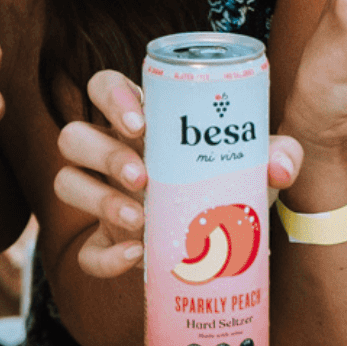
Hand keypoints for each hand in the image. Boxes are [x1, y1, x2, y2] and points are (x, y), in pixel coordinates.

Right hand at [55, 70, 301, 281]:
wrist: (230, 241)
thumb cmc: (231, 182)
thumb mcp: (256, 163)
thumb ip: (278, 154)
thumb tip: (280, 167)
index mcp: (141, 122)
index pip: (103, 88)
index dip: (111, 97)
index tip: (140, 123)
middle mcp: (112, 154)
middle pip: (74, 137)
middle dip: (103, 154)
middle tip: (143, 176)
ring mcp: (103, 198)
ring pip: (66, 183)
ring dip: (97, 199)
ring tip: (140, 218)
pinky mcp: (106, 243)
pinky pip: (87, 252)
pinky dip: (106, 257)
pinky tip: (136, 256)